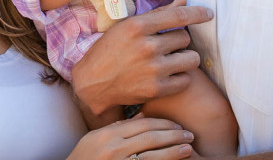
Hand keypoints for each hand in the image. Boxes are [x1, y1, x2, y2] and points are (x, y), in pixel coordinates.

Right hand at [66, 114, 193, 159]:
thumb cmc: (83, 158)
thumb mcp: (94, 139)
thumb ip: (118, 127)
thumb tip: (142, 116)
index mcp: (107, 134)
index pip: (141, 124)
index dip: (162, 122)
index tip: (176, 124)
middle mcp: (114, 148)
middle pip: (150, 137)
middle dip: (172, 134)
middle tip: (188, 134)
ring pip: (153, 154)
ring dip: (174, 150)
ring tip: (188, 147)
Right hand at [72, 0, 212, 115]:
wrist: (93, 83)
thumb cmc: (109, 50)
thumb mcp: (127, 26)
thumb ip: (157, 14)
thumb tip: (184, 0)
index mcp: (138, 26)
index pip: (178, 16)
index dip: (198, 13)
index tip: (209, 14)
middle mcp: (147, 47)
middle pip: (185, 38)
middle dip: (179, 41)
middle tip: (165, 46)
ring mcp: (153, 69)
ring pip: (191, 59)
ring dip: (184, 59)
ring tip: (171, 60)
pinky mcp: (157, 89)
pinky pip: (185, 80)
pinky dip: (180, 77)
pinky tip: (167, 75)